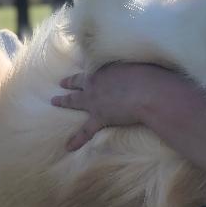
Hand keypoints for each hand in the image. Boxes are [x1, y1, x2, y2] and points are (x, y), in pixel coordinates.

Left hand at [51, 63, 177, 150]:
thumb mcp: (143, 61)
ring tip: (54, 100)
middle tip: (61, 82)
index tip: (86, 65)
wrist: (149, 91)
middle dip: (71, 81)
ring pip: (75, 100)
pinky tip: (68, 147)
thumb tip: (146, 59)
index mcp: (106, 66)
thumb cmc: (151, 74)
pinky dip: (77, 139)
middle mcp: (96, 81)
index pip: (95, 64)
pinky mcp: (99, 116)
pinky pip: (85, 130)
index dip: (91, 65)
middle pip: (79, 80)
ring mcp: (95, 100)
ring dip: (64, 101)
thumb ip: (138, 62)